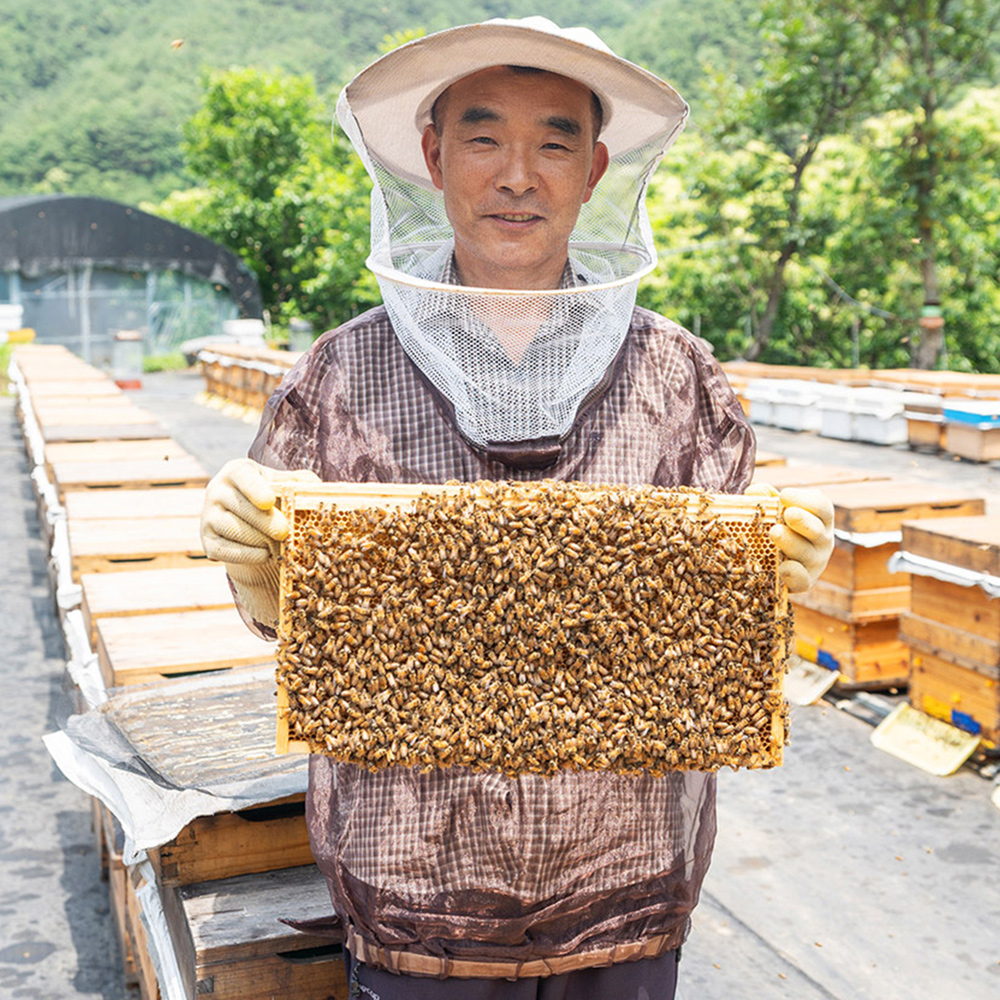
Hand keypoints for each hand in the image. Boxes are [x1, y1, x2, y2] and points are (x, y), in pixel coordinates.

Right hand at [201, 459, 319, 624]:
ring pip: (234, 530)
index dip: (255, 489)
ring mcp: (208, 516)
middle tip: (284, 532)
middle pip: (242, 508)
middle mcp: (217, 491)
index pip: (243, 476)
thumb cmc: (274, 498)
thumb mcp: (285, 485)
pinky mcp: (207, 541)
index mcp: (237, 472)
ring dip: (260, 539)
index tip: (269, 501)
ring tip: (279, 544)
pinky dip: (248, 554)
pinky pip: (227, 550)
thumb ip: (300, 483)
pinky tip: (265, 554)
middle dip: (265, 522)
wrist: (251, 524)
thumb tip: (314, 487)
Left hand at [745, 484, 833, 592]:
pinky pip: (802, 580)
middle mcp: (822, 540)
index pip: (821, 506)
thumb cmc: (776, 526)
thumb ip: (764, 497)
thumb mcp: (773, 509)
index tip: (784, 495)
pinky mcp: (803, 582)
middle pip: (817, 529)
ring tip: (775, 533)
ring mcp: (815, 562)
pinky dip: (794, 573)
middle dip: (802, 521)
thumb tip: (756, 491)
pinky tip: (783, 567)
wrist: (772, 563)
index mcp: (819, 518)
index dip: (805, 500)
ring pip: (807, 553)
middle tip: (788, 514)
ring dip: (791, 543)